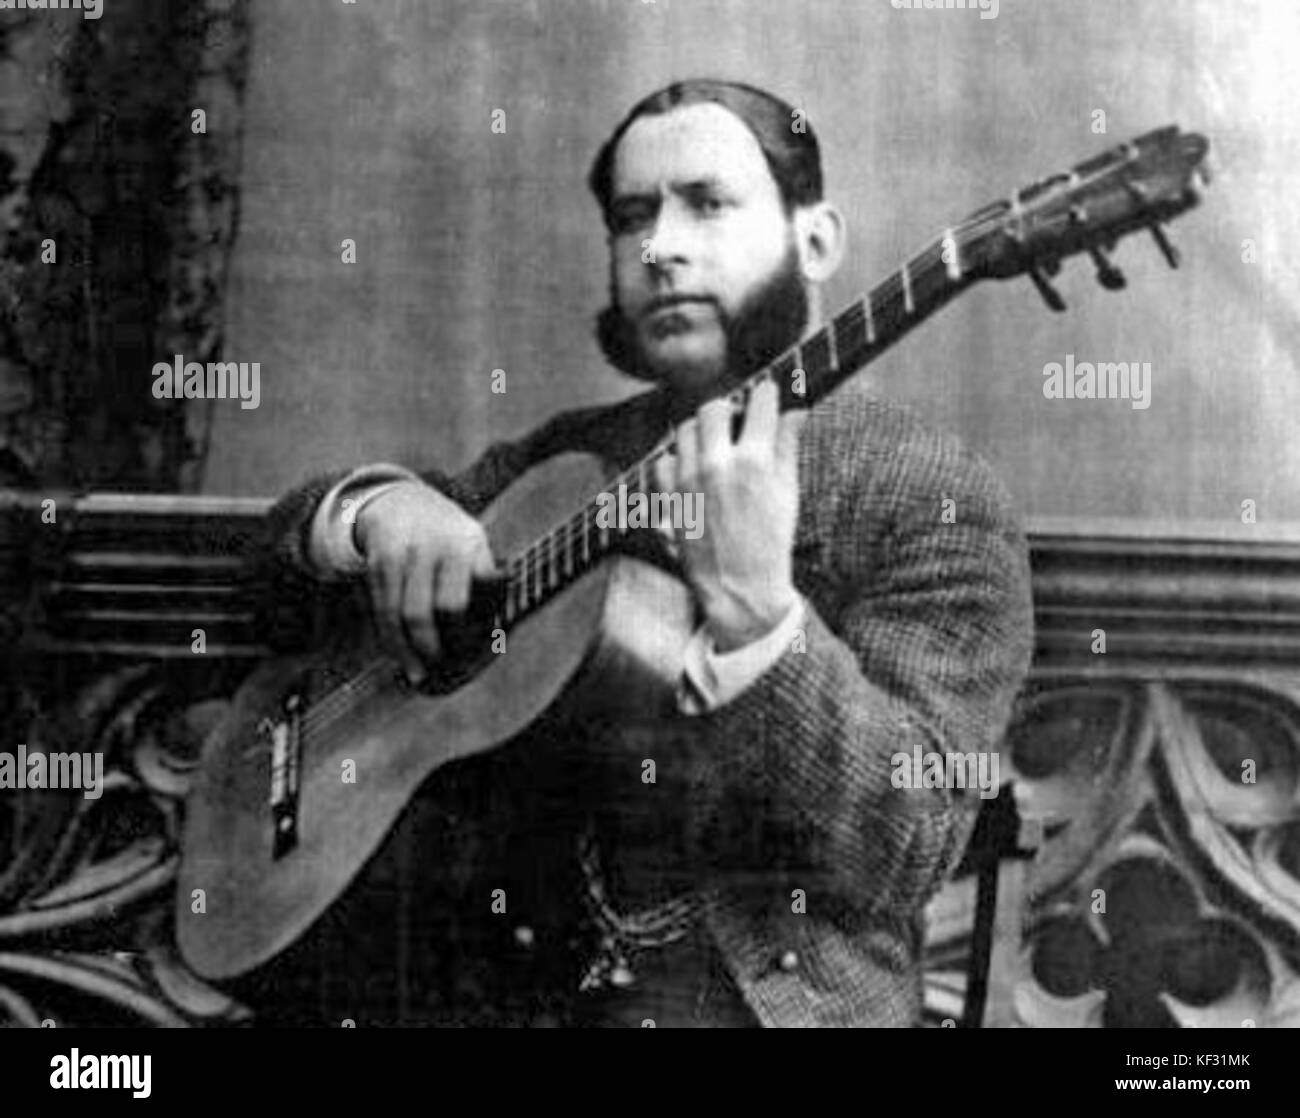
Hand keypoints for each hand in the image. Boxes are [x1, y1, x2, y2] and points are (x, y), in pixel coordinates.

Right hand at [354, 481, 496, 682]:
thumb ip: (484, 579)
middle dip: (430, 646)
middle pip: (425, 613)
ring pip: (399, 616)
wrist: (399, 499)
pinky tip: (399, 653)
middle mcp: (432, 546)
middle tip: (438, 666)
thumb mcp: (474, 543)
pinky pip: (383, 609)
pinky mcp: (378, 562)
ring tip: (417, 672)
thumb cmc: (448, 534)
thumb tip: (493, 633)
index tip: (465, 655)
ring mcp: (402, 554)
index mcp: (466, 544)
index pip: (459, 603)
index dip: (461, 635)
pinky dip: (390, 637)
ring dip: (407, 651)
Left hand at [653, 378, 804, 651]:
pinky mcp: (668, 499)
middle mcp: (716, 465)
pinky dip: (677, 461)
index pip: (759, 402)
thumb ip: (788, 446)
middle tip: (737, 422)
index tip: (768, 398)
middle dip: (728, 409)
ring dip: (700, 432)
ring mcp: (687, 481)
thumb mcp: (788, 493)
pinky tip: (692, 472)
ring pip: (683, 430)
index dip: (767, 396)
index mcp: (754, 461)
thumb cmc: (770, 543)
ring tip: (714, 447)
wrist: (740, 590)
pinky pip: (664, 461)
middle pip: (713, 407)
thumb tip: (796, 410)